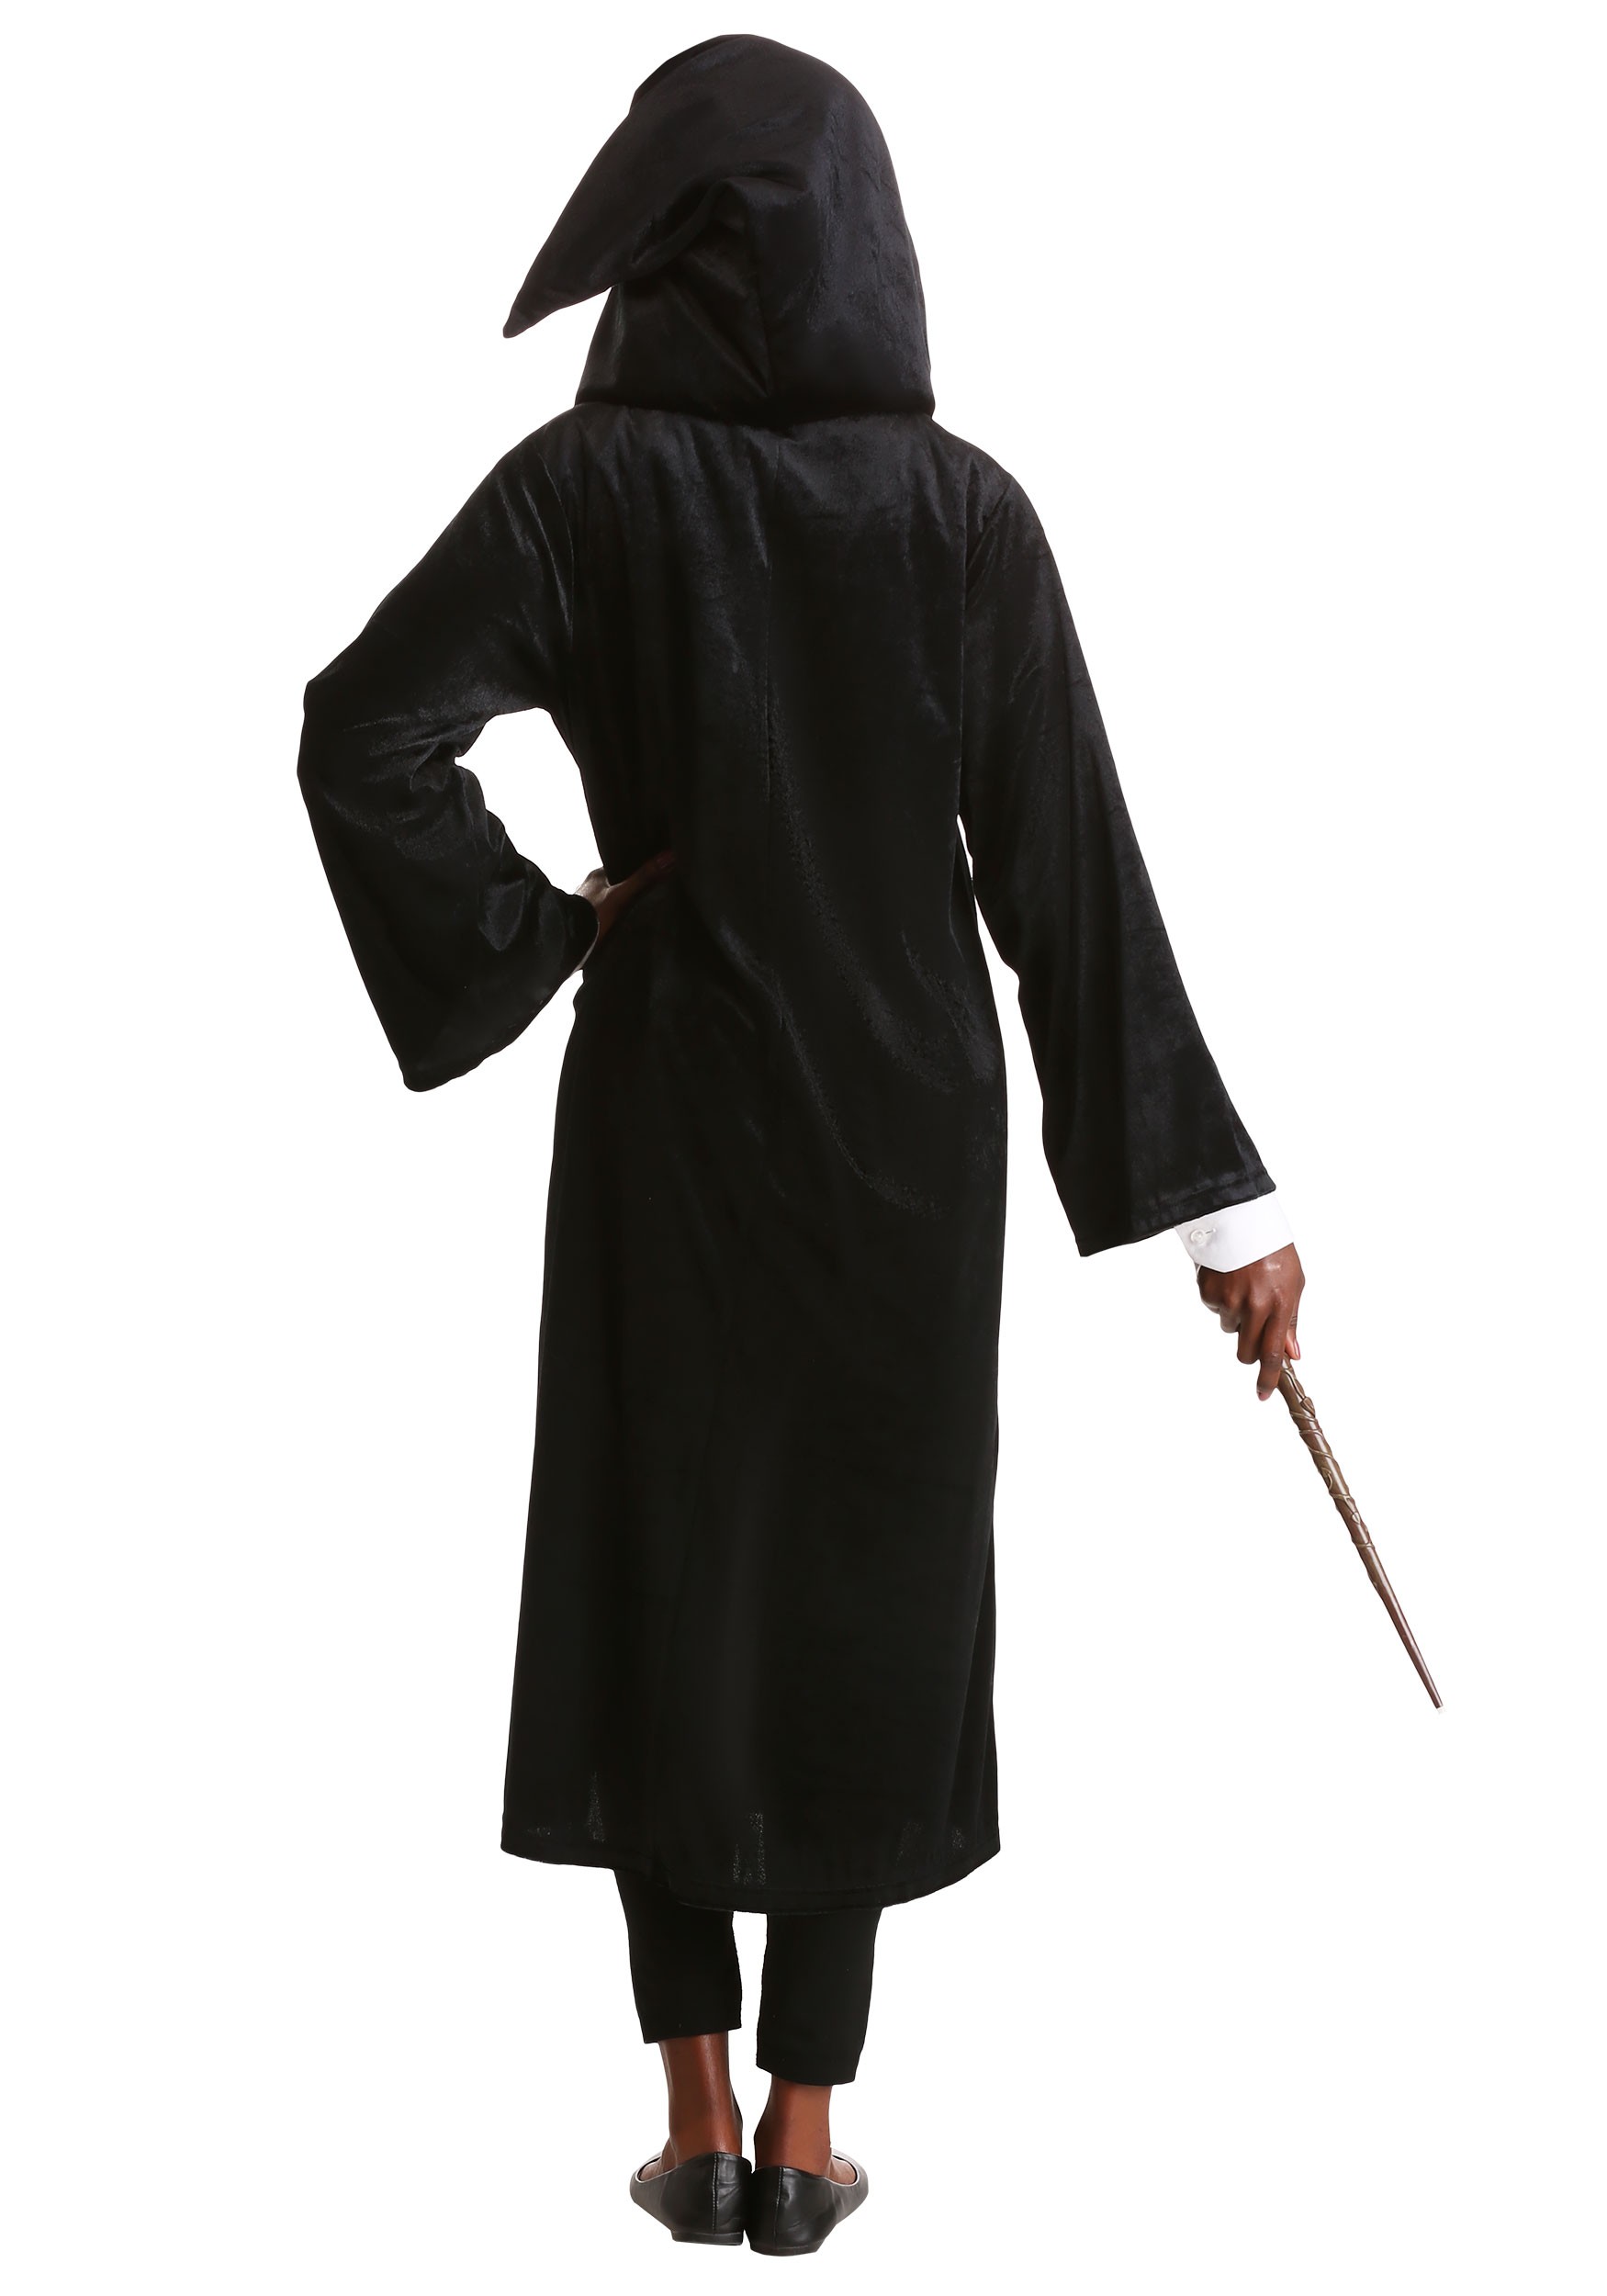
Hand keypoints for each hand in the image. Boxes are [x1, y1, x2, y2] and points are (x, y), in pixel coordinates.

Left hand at [576, 848, 675, 952]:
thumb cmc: (591, 916)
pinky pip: (607, 918)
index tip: (657, 872)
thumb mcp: (621, 896)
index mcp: (597, 876)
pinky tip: (627, 927)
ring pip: (613, 902)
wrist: (567, 944)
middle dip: (633, 890)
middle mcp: (591, 888)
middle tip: (655, 894)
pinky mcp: (588, 924)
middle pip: (619, 886)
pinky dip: (617, 921)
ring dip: (624, 907)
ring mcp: (588, 906)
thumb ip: (643, 879)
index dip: (639, 869)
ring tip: (645, 913)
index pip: (623, 867)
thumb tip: (668, 857)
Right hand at [1197, 1243, 1304, 1400]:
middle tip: (1253, 1331)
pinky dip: (1221, 1300)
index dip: (1267, 1379)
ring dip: (1237, 1317)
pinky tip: (1229, 1278)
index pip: (1272, 1353)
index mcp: (1278, 1303)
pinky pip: (1215, 1309)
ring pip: (1230, 1329)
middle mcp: (1252, 1305)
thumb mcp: (1293, 1282)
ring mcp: (1228, 1299)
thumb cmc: (1272, 1249)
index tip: (1263, 1395)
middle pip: (1245, 1352)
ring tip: (1244, 1287)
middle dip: (1249, 1351)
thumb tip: (1292, 1353)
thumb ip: (1291, 1319)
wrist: (1239, 1218)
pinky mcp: (1208, 1291)